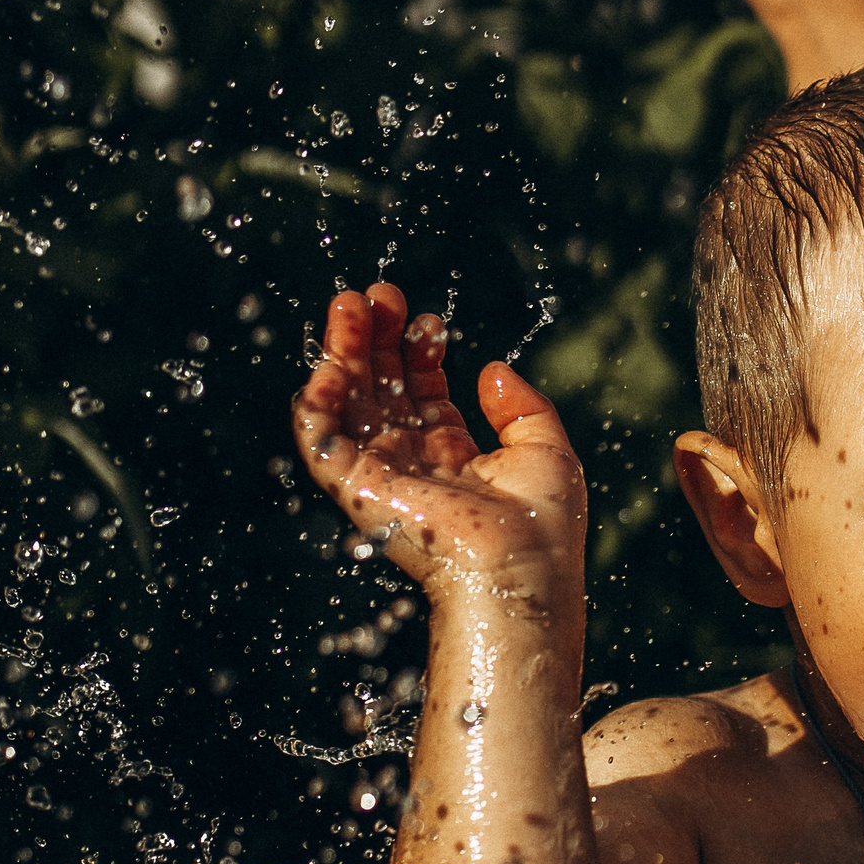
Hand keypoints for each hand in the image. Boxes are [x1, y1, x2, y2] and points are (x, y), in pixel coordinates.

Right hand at [293, 283, 584, 614]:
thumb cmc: (542, 524)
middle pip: (381, 389)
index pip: (422, 395)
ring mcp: (382, 475)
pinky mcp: (357, 487)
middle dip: (377, 339)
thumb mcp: (547, 451)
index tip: (433, 323)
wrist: (521, 568)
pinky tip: (332, 363)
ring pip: (347, 402)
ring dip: (344, 351)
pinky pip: (321, 439)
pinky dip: (317, 399)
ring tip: (352, 303)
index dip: (421, 353)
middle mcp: (413, 465)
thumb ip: (521, 408)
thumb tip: (490, 368)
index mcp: (455, 458)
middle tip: (380, 294)